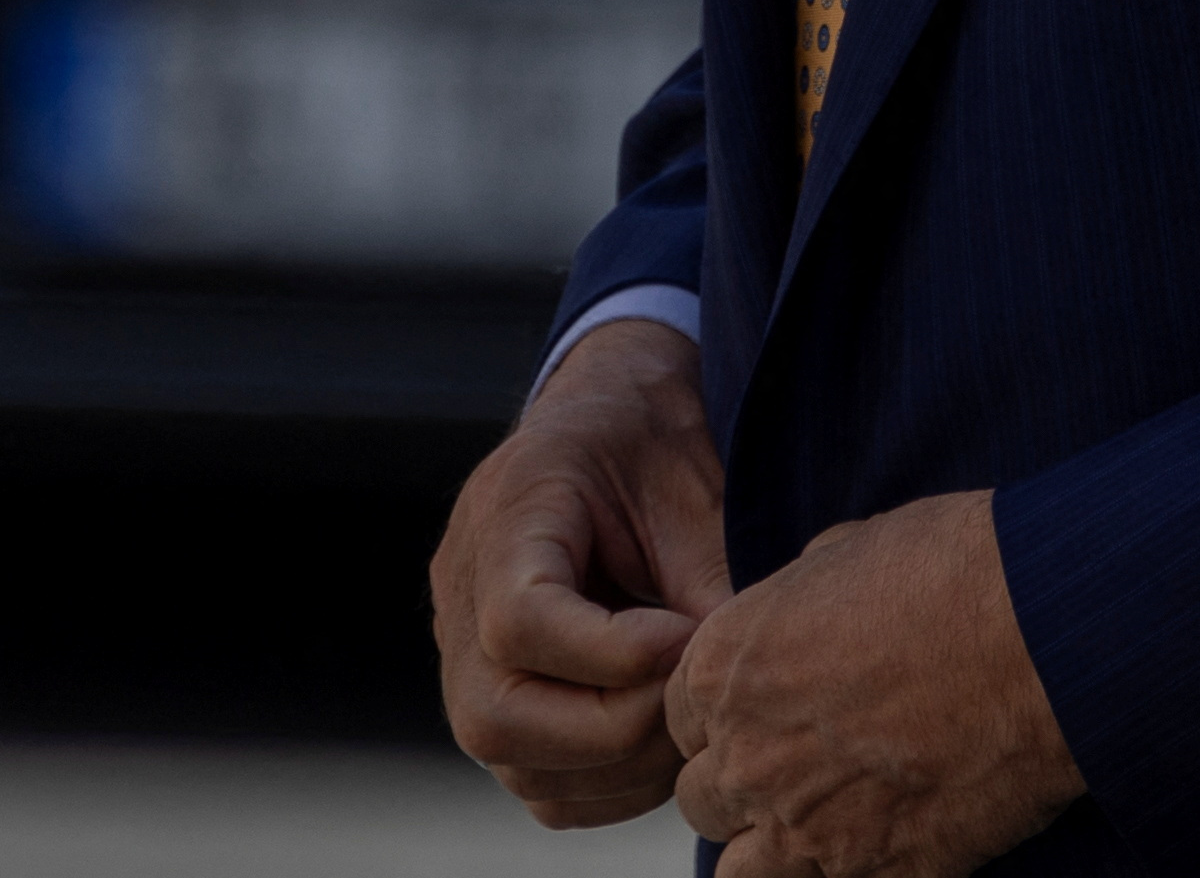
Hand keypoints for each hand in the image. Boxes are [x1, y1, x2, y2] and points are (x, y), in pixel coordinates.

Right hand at [433, 319, 729, 825]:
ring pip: (512, 762)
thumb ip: (708, 587)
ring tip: (689, 717)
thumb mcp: (691, 490)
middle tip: (693, 696)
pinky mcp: (492, 693)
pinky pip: (534, 777)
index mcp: (508, 512)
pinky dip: (605, 783)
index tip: (686, 637)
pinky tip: (661, 738)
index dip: (611, 655)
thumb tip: (737, 687)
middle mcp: (462, 590)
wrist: (607, 417)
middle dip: (613, 729)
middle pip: (493, 715)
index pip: (518, 622)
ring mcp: (463, 650)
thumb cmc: (651, 444)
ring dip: (617, 767)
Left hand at [669, 488, 1082, 877]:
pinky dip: (845, 872)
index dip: (724, 715)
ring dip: (772, 849)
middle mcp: (749, 755)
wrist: (1045, 636)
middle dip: (743, 783)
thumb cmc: (956, 572)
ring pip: (740, 874)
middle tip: (803, 763)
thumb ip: (795, 602)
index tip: (766, 710)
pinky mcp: (875, 874)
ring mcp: (807, 827)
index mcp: (725, 667)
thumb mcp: (846, 552)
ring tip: (827, 819)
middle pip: (702, 799)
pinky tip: (885, 836)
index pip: (677, 719)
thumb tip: (799, 619)